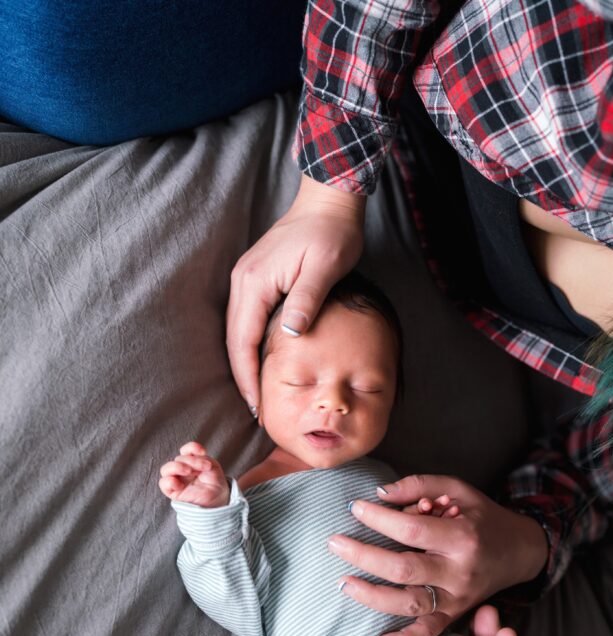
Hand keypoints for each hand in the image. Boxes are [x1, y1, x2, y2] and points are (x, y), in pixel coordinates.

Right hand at [158, 441, 228, 507]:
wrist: (219, 499)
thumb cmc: (215, 483)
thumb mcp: (212, 467)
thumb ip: (202, 459)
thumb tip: (191, 459)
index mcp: (191, 462)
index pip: (185, 451)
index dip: (191, 448)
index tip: (203, 451)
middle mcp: (182, 470)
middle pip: (178, 459)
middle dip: (191, 460)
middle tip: (203, 467)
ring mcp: (177, 480)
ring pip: (166, 469)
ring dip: (177, 467)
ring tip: (189, 471)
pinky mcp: (173, 492)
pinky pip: (164, 484)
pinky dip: (169, 481)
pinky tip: (179, 484)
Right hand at [226, 173, 365, 412]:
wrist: (328, 201)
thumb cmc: (331, 233)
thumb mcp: (324, 268)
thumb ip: (306, 301)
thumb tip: (290, 335)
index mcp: (255, 283)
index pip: (243, 341)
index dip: (248, 376)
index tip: (256, 405)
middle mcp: (244, 282)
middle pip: (234, 340)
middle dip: (243, 377)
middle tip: (256, 410)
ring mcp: (247, 279)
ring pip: (239, 332)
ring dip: (246, 362)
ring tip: (259, 393)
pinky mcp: (257, 278)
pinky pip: (247, 320)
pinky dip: (251, 345)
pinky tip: (264, 361)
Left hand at [333, 474, 548, 635]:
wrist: (518, 552)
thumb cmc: (482, 517)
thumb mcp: (459, 490)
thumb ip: (419, 486)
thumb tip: (379, 493)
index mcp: (462, 538)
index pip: (412, 530)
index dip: (379, 519)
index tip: (355, 508)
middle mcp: (460, 572)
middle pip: (403, 569)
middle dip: (364, 556)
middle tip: (334, 542)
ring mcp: (457, 599)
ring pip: (410, 604)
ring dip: (371, 596)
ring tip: (343, 582)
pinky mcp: (455, 616)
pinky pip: (426, 634)